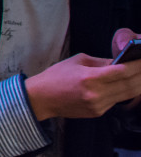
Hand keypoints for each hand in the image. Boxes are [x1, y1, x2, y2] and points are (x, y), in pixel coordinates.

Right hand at [25, 42, 140, 119]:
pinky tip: (127, 85)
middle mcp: (96, 93)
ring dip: (137, 85)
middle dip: (140, 75)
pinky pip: (116, 101)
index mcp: (89, 77)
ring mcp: (98, 105)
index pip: (122, 71)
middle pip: (129, 85)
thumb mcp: (77, 61)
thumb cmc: (56, 76)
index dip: (136, 65)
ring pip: (127, 95)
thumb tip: (120, 62)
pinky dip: (124, 92)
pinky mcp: (98, 112)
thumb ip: (101, 62)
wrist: (42, 98)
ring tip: (140, 76)